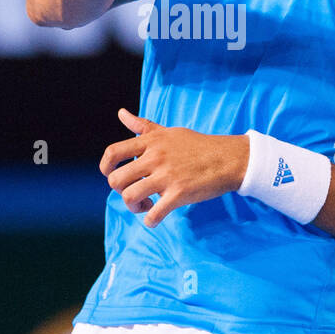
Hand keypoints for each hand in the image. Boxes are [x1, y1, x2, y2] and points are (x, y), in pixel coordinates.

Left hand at [99, 108, 248, 227]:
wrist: (228, 158)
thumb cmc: (198, 145)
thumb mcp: (168, 131)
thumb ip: (143, 126)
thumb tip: (121, 113)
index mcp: (151, 142)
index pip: (113, 152)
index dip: (105, 168)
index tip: (112, 175)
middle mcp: (155, 157)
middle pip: (116, 180)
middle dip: (120, 192)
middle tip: (134, 193)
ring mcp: (166, 176)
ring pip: (130, 197)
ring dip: (133, 208)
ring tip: (146, 206)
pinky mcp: (179, 193)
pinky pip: (153, 214)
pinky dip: (150, 220)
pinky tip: (156, 217)